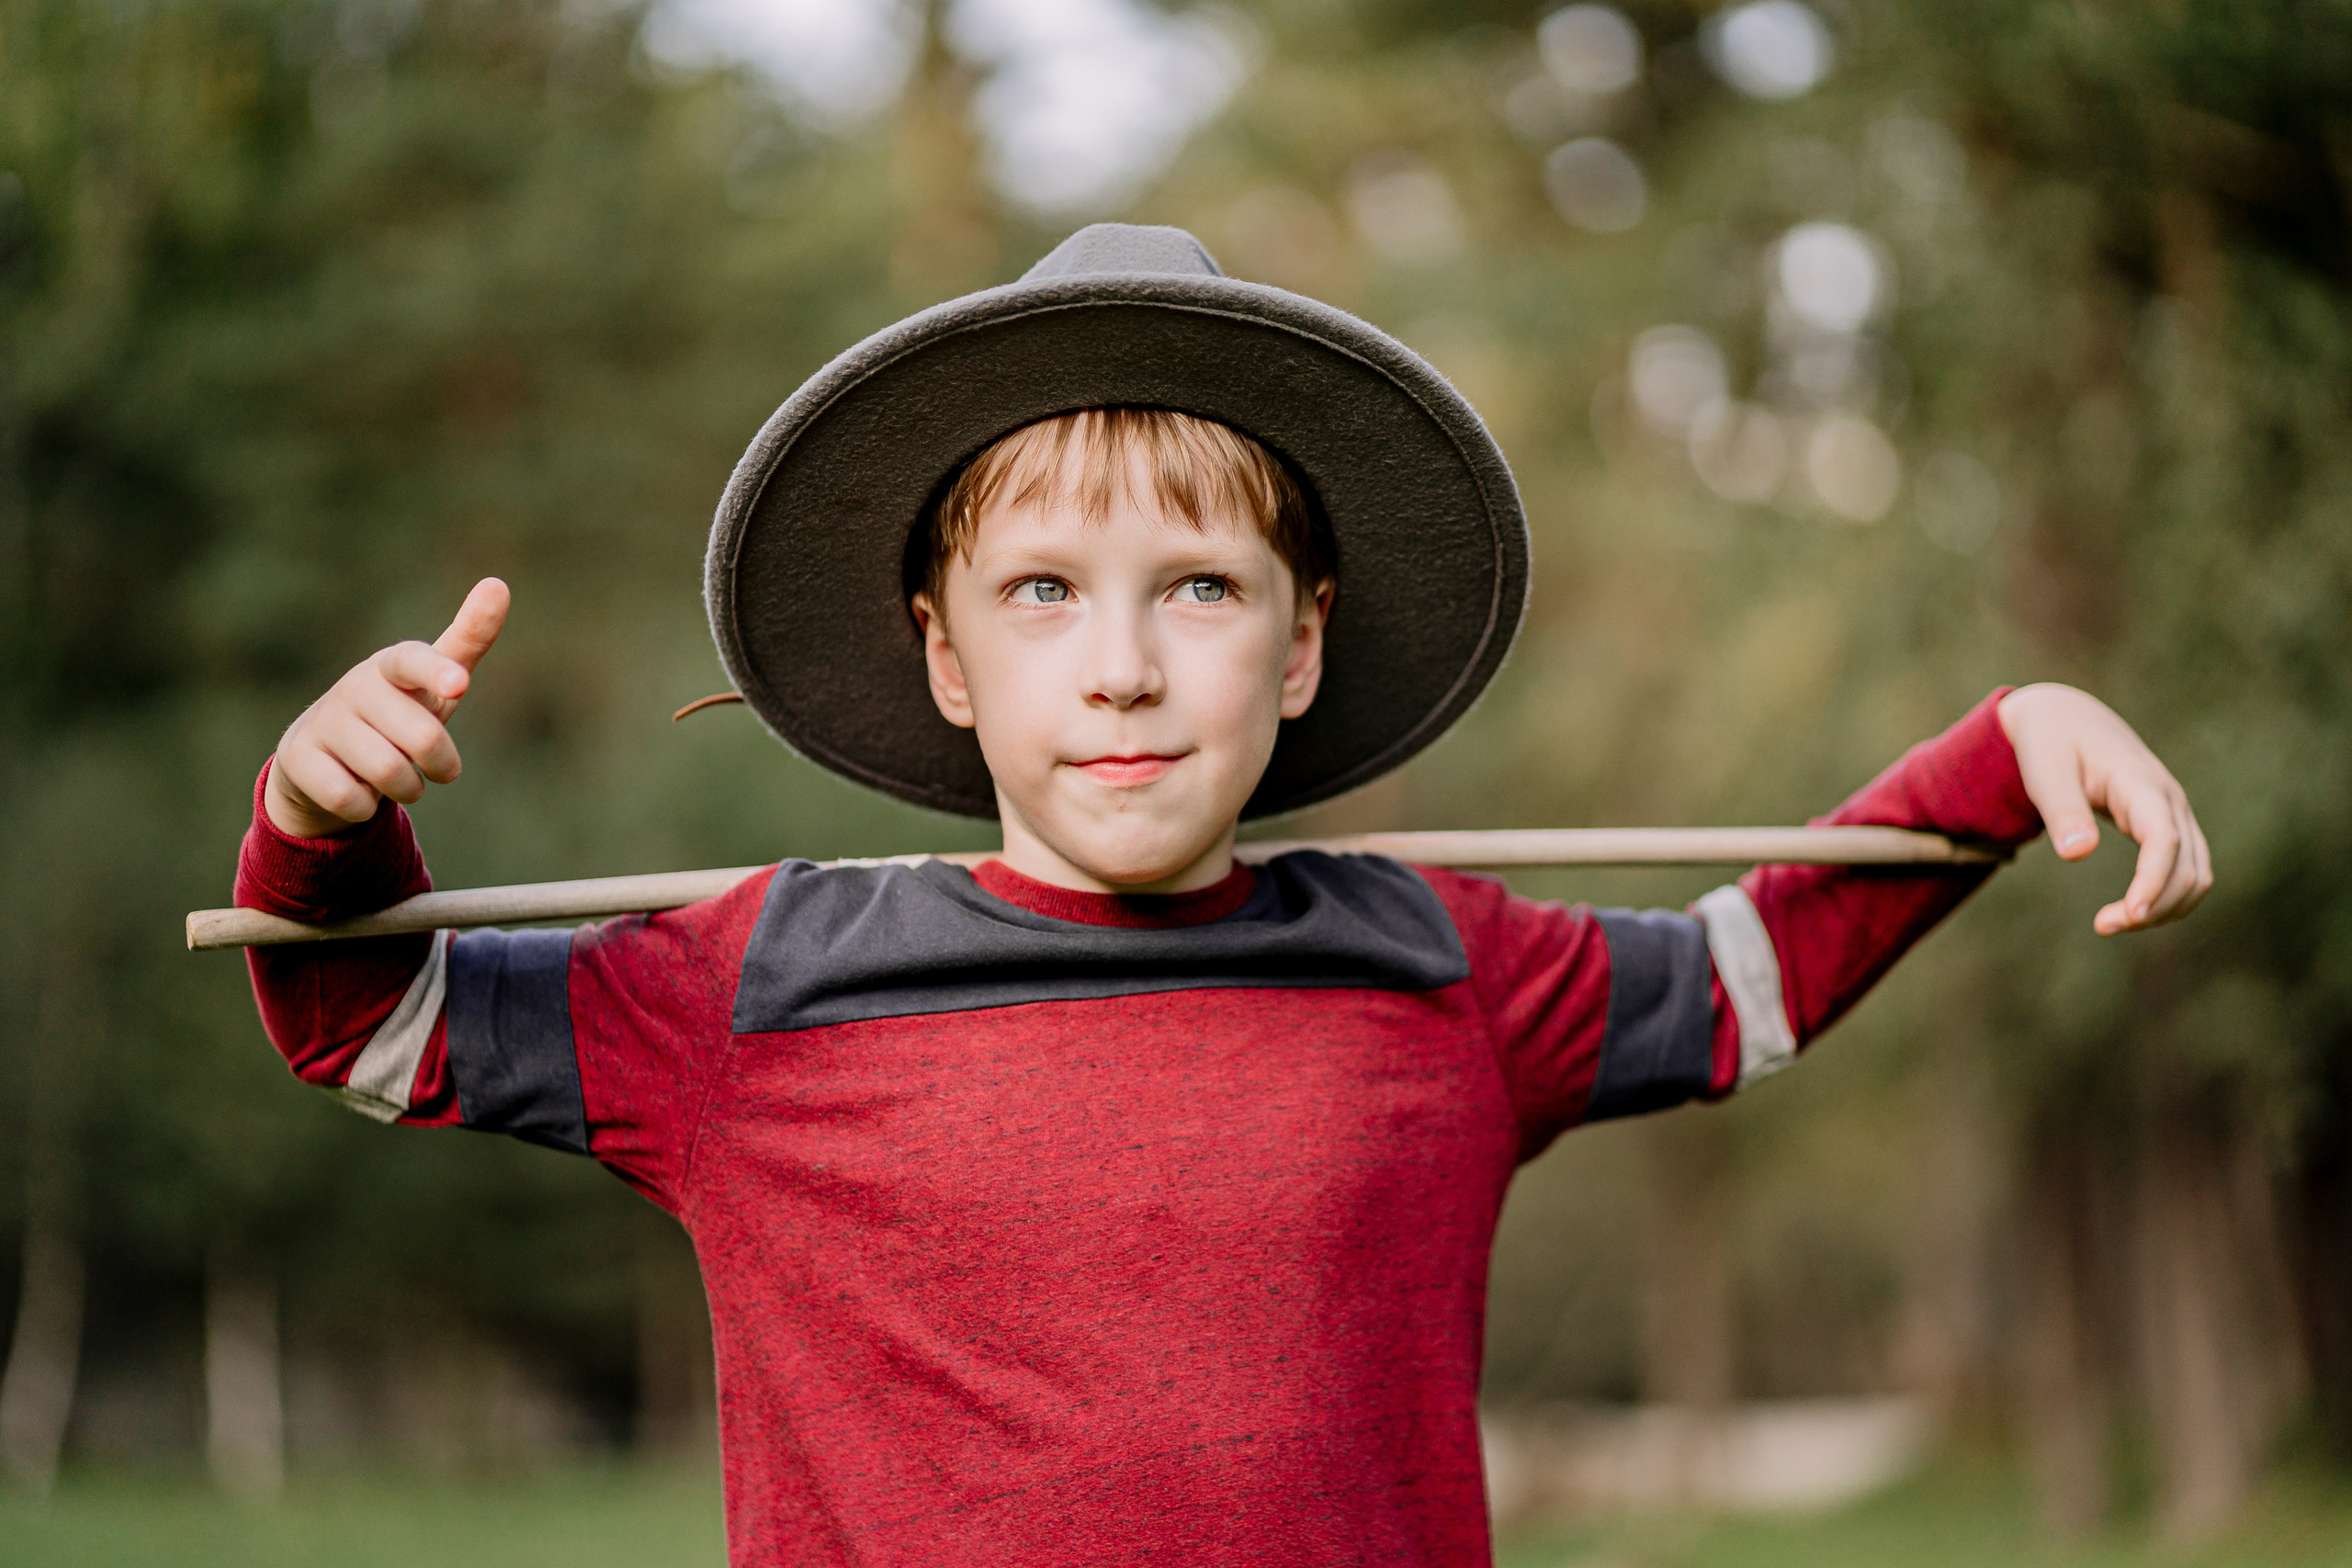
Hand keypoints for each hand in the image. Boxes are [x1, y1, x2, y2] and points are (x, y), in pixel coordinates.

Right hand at [264, 578, 510, 839]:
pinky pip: (350, 798)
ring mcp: (322, 721)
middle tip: (441, 770)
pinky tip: (358, 793)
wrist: (323, 759)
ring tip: (402, 782)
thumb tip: (498, 584)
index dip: (437, 673)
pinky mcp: (295, 758)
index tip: (461, 683)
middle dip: (441, 763)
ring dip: (408, 788)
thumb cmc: (397, 713)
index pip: (412, 662)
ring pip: (388, 771)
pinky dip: (366, 806)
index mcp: (392, 666)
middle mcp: (354, 686)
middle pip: (420, 736)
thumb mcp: (436, 682)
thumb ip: (468, 639)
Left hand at [1997, 682, 2211, 934]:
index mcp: (2139, 782)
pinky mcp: (2168, 825)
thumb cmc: (2050, 744)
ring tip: (2109, 923)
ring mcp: (2174, 813)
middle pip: (2188, 865)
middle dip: (2155, 904)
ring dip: (2165, 907)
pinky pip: (2186, 869)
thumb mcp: (2045, 771)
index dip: (2154, 880)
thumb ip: (2061, 809)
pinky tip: (2129, 911)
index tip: (2131, 915)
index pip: (2164, 838)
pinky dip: (2166, 897)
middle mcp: (2169, 799)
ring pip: (2196, 873)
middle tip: (2103, 926)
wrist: (2067, 719)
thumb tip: (2077, 854)